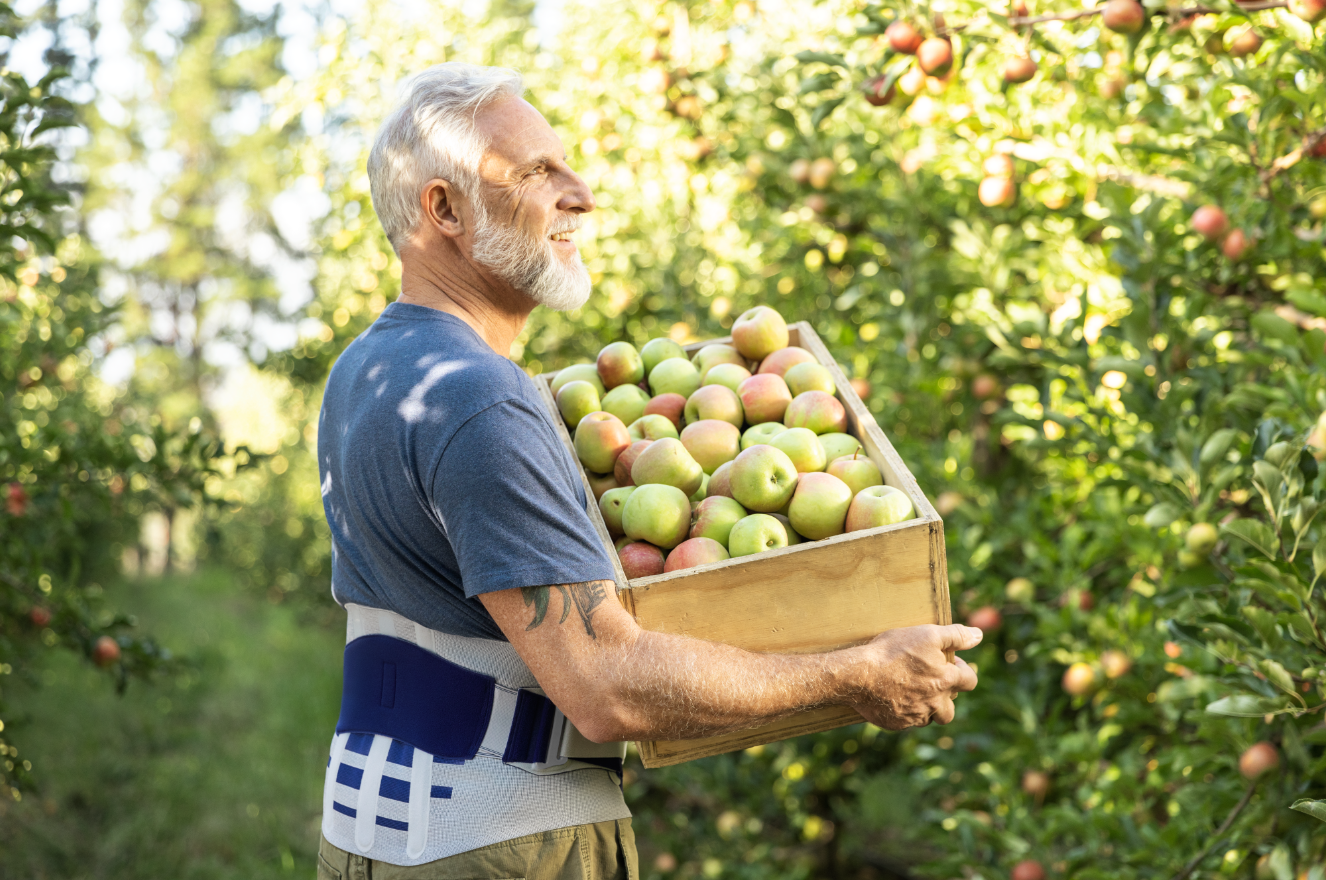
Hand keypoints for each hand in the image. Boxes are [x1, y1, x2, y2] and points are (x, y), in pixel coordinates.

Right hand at [847, 624, 981, 730]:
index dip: (963, 671)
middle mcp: (935, 703)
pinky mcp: (897, 724)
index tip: (950, 662)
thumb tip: (978, 635)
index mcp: (945, 681)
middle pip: (951, 708)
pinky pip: (907, 721)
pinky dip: (904, 712)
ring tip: (913, 691)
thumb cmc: (892, 651)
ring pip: (929, 717)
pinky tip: (893, 697)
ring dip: (926, 707)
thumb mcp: (927, 634)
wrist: (858, 675)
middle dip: (945, 696)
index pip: (970, 682)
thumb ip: (956, 635)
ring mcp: (916, 716)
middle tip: (930, 680)